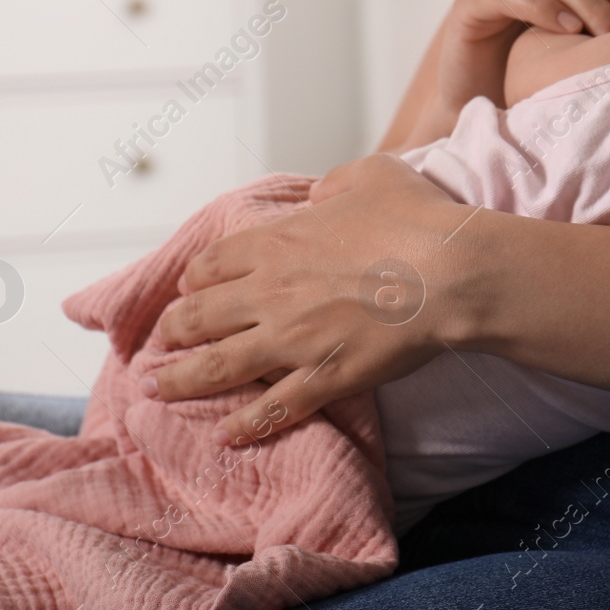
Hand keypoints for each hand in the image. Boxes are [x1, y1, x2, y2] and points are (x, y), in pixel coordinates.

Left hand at [153, 155, 478, 445]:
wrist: (453, 271)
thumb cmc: (418, 218)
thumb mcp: (371, 174)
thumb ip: (335, 182)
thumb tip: (321, 194)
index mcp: (278, 242)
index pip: (210, 265)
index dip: (195, 280)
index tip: (191, 290)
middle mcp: (271, 292)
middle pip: (199, 315)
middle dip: (174, 329)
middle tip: (162, 341)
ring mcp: (293, 340)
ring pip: (218, 366)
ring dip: (180, 380)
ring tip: (157, 389)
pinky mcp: (324, 377)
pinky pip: (272, 409)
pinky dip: (243, 425)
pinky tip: (223, 436)